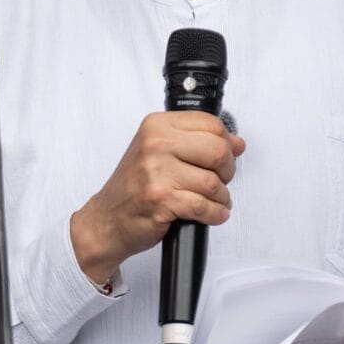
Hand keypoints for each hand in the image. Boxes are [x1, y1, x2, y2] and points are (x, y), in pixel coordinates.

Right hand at [69, 111, 244, 288]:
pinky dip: (215, 213)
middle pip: (217, 150)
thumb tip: (236, 143)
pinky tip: (213, 213)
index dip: (226, 142)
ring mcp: (157, 172)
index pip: (210, 123)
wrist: (106, 220)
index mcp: (157, 126)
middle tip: (221, 180)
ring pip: (213, 182)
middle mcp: (155, 145)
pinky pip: (204, 206)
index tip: (227, 155)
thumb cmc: (133, 187)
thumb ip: (197, 143)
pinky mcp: (161, 200)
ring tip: (215, 201)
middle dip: (228, 170)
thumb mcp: (159, 152)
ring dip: (221, 197)